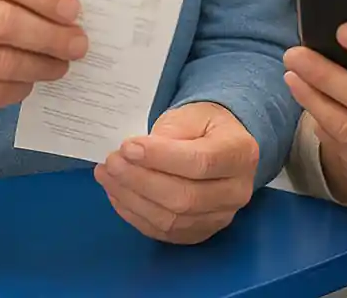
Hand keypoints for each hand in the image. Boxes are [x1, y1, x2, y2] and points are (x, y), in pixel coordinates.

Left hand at [95, 102, 258, 244]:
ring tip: (106, 176)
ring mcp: (221, 217)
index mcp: (240, 153)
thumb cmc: (204, 124)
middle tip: (111, 162)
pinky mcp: (201, 233)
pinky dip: (135, 214)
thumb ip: (170, 133)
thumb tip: (135, 155)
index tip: (127, 147)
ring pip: (171, 219)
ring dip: (131, 199)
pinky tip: (117, 194)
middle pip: (185, 197)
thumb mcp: (191, 114)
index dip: (161, 158)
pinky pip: (164, 232)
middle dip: (140, 180)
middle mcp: (237, 191)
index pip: (200, 162)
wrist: (221, 143)